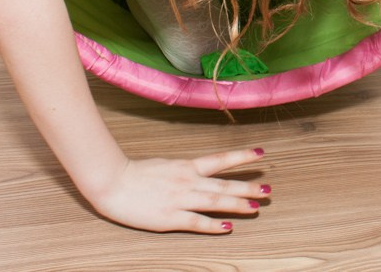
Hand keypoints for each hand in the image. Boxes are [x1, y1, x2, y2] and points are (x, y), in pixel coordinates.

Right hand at [86, 147, 270, 232]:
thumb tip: (198, 170)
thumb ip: (182, 169)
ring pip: (215, 201)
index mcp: (186, 166)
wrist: (112, 182)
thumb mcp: (164, 163)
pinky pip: (197, 222)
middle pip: (224, 183)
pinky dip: (213, 225)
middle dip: (248, 186)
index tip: (261, 153)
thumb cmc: (134, 173)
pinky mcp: (170, 217)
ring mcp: (180, 199)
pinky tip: (228, 228)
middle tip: (268, 189)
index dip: (241, 156)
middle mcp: (188, 181)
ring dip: (237, 204)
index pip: (220, 159)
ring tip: (256, 206)